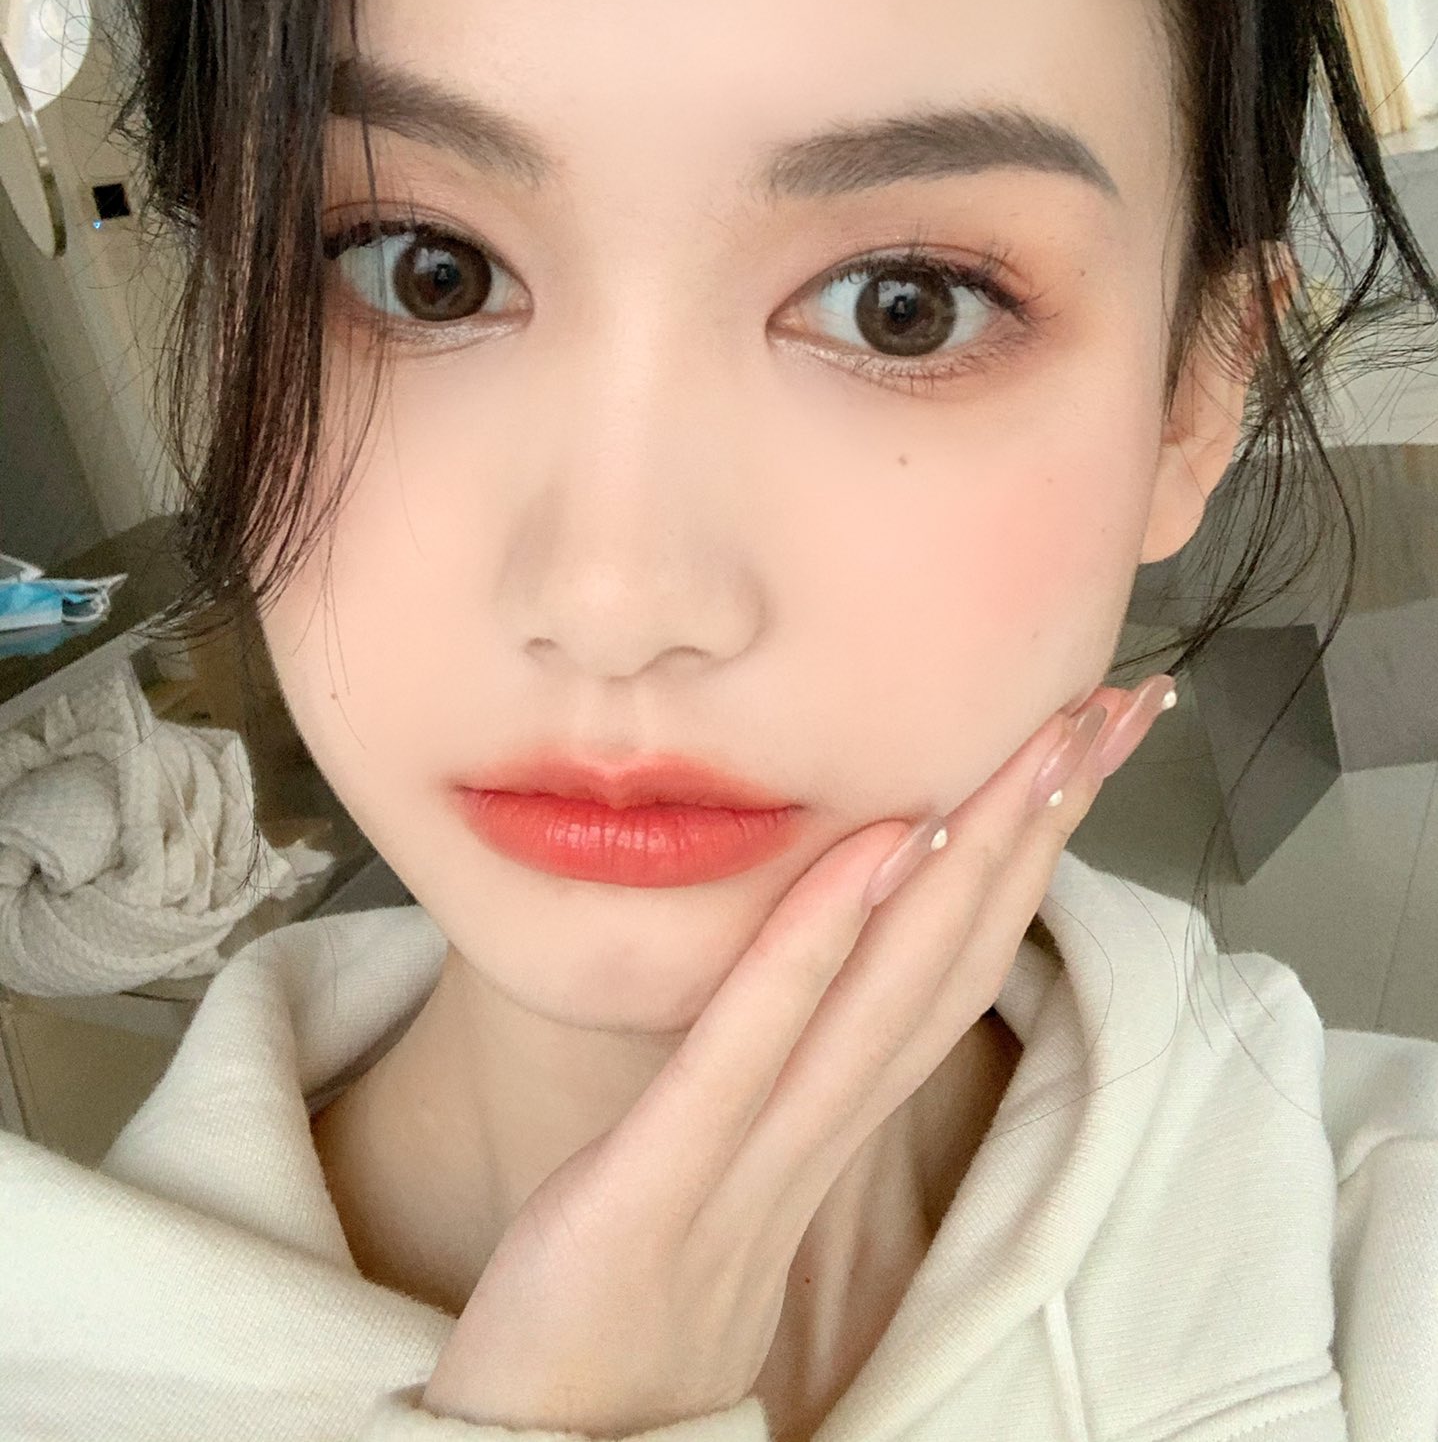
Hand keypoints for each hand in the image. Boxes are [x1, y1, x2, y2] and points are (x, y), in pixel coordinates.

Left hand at [420, 676, 1175, 1435]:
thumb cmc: (623, 1302)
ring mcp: (744, 1167)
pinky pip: (747, 1056)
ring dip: (961, 869)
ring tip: (1022, 757)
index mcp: (820, 1127)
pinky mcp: (656, 1191)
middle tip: (1098, 717)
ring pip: (882, 1001)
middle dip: (1028, 835)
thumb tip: (804, 976)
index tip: (1070, 754)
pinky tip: (862, 858)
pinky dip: (812, 948)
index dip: (1018, 862)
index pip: (943, 974)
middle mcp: (811, 1139)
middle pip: (944, 966)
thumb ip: (766, 1078)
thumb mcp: (714, 1174)